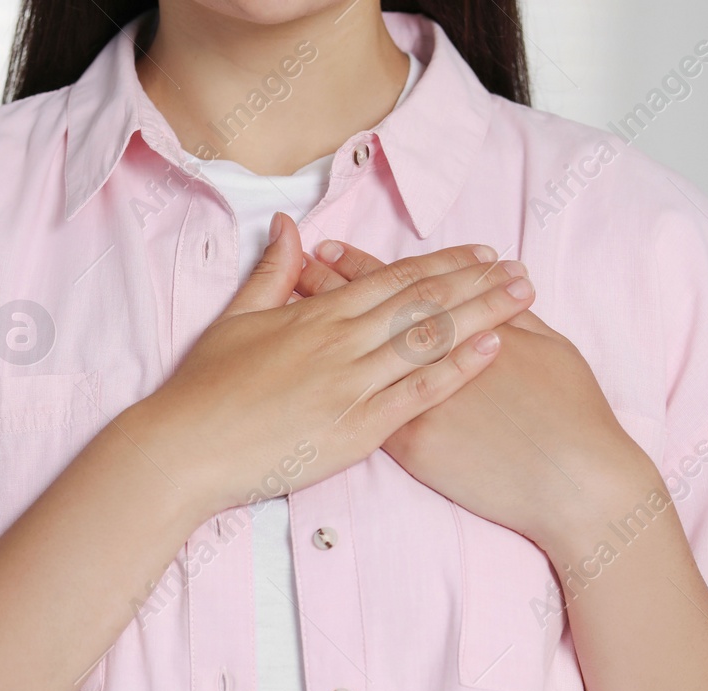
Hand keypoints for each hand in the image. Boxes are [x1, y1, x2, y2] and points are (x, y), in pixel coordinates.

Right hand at [119, 213, 536, 516]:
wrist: (184, 447)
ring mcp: (351, 383)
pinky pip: (418, 392)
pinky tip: (493, 348)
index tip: (481, 255)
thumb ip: (271, 273)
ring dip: (482, 314)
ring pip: (430, 339)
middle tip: (522, 270)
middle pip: (423, 302)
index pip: (392, 280)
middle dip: (478, 283)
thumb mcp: (235, 319)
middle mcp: (341, 341)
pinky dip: (458, 368)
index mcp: (316, 315)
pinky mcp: (356, 427)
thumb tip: (288, 226)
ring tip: (523, 297)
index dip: (442, 265)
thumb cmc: (203, 388)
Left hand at [296, 240, 659, 554]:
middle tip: (297, 264)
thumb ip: (517, 317)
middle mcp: (435, 356)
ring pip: (355, 356)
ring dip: (322, 331)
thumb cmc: (573, 415)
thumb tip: (502, 288)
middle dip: (329, 286)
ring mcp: (416, 399)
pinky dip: (330, 387)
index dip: (364, 266)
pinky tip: (303, 374)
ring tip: (290, 310)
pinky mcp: (412, 444)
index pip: (405, 286)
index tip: (331, 249)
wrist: (575, 481)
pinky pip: (360, 409)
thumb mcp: (551, 348)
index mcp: (466, 325)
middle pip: (369, 313)